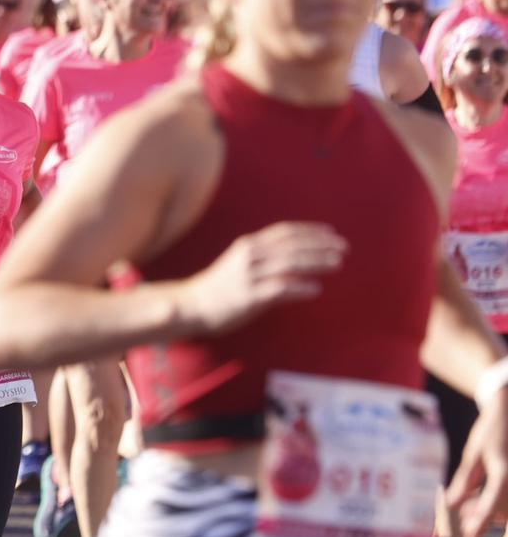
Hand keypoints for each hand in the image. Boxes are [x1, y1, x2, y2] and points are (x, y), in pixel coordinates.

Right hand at [176, 221, 344, 335]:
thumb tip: (298, 261)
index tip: (332, 234)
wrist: (192, 305)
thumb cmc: (220, 287)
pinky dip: (300, 288)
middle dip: (320, 246)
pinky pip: (280, 289)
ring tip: (337, 264)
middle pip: (292, 246)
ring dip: (316, 263)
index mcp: (248, 245)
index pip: (285, 232)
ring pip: (290, 264)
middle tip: (343, 249)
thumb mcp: (241, 264)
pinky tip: (315, 289)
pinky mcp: (249, 297)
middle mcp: (249, 256)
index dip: (310, 231)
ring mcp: (249, 276)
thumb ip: (266, 259)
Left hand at [450, 389, 507, 536]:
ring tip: (463, 513)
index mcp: (502, 471)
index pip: (491, 502)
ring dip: (486, 513)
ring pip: (504, 510)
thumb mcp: (473, 455)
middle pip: (500, 511)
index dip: (479, 523)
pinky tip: (475, 504)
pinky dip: (491, 504)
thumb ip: (464, 482)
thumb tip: (449, 505)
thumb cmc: (491, 432)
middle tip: (455, 527)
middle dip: (480, 521)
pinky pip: (503, 499)